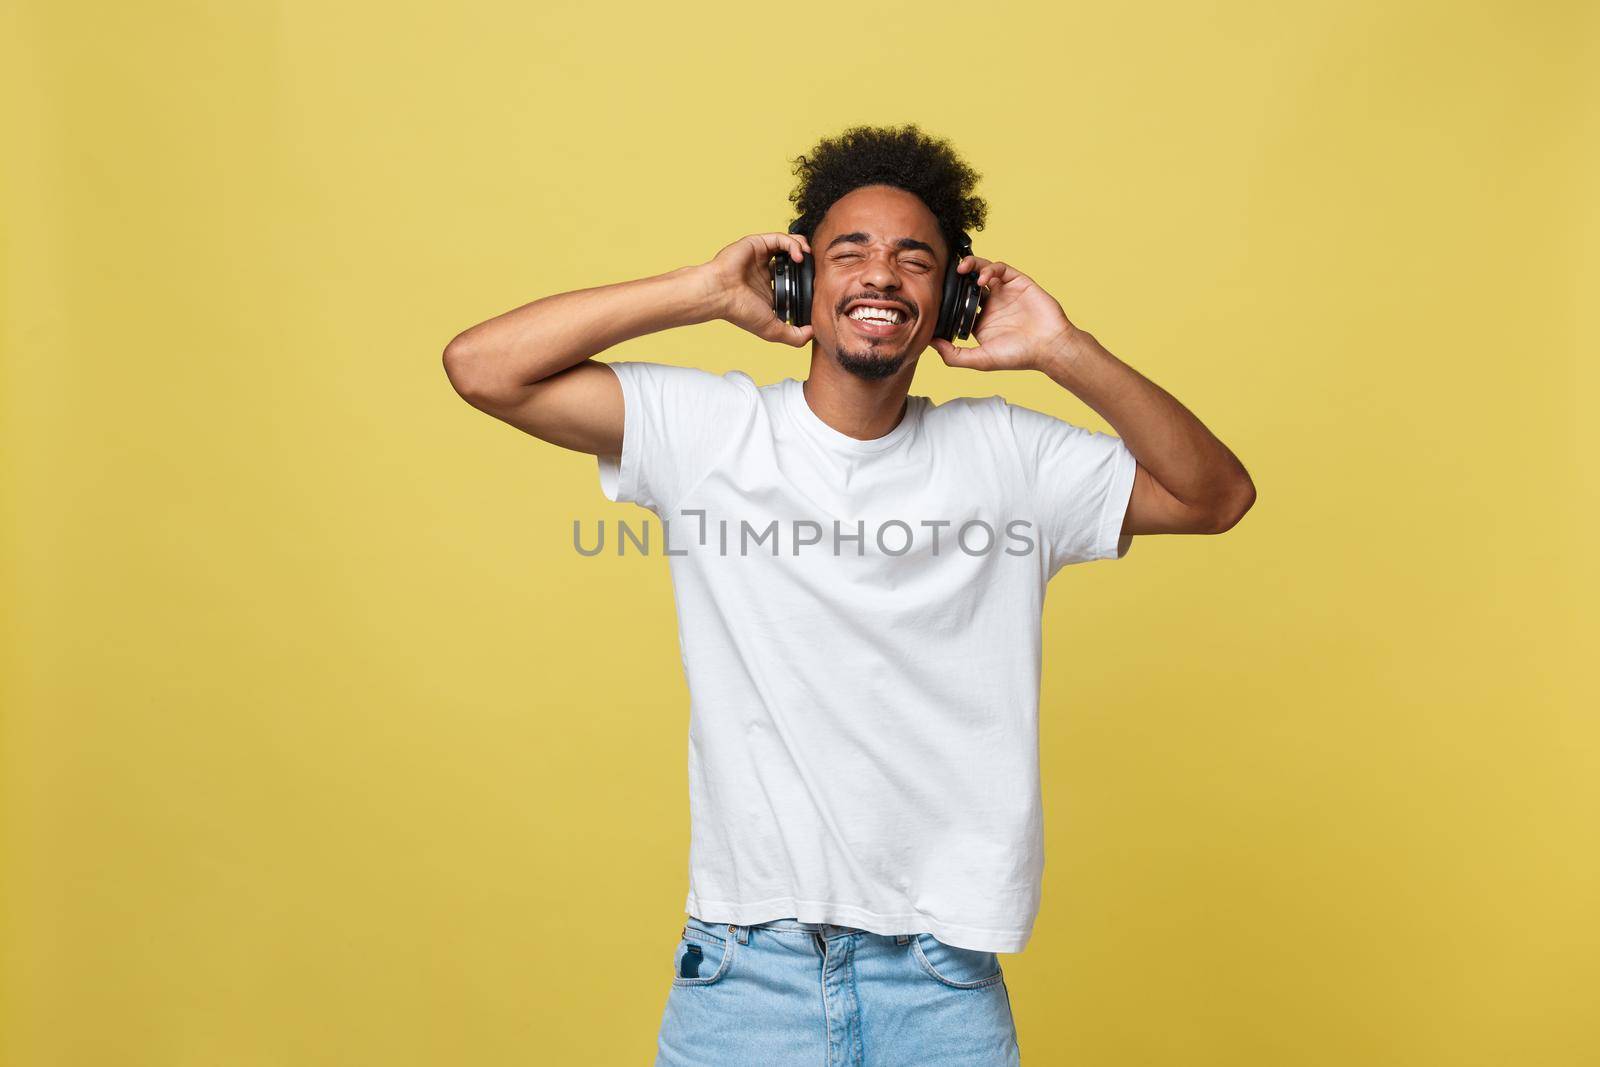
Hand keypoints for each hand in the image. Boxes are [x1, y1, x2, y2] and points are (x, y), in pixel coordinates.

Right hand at [698, 232, 815, 347]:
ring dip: (803, 249)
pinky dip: (793, 244)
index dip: (808, 282)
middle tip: (816, 270)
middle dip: (808, 263)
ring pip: (790, 245)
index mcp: (770, 290)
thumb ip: (794, 336)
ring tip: (809, 258)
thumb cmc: (740, 311)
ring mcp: (762, 257)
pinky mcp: (758, 243)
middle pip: (794, 260)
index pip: (795, 281)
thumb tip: (814, 333)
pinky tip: (798, 256)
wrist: (719, 294)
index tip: (817, 287)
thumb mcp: (772, 330)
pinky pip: (781, 238)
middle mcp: (766, 272)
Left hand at [929, 254, 1076, 371]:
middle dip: (957, 276)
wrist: (1049, 347)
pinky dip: (989, 269)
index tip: (936, 296)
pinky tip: (981, 278)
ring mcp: (1005, 292)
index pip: (959, 304)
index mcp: (981, 321)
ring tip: (962, 269)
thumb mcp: (981, 360)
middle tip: (947, 275)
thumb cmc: (1019, 356)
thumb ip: (954, 355)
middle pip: (968, 283)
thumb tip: (931, 344)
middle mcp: (992, 304)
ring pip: (983, 271)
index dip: (948, 298)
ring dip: (972, 265)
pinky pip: (1001, 269)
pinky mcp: (1018, 282)